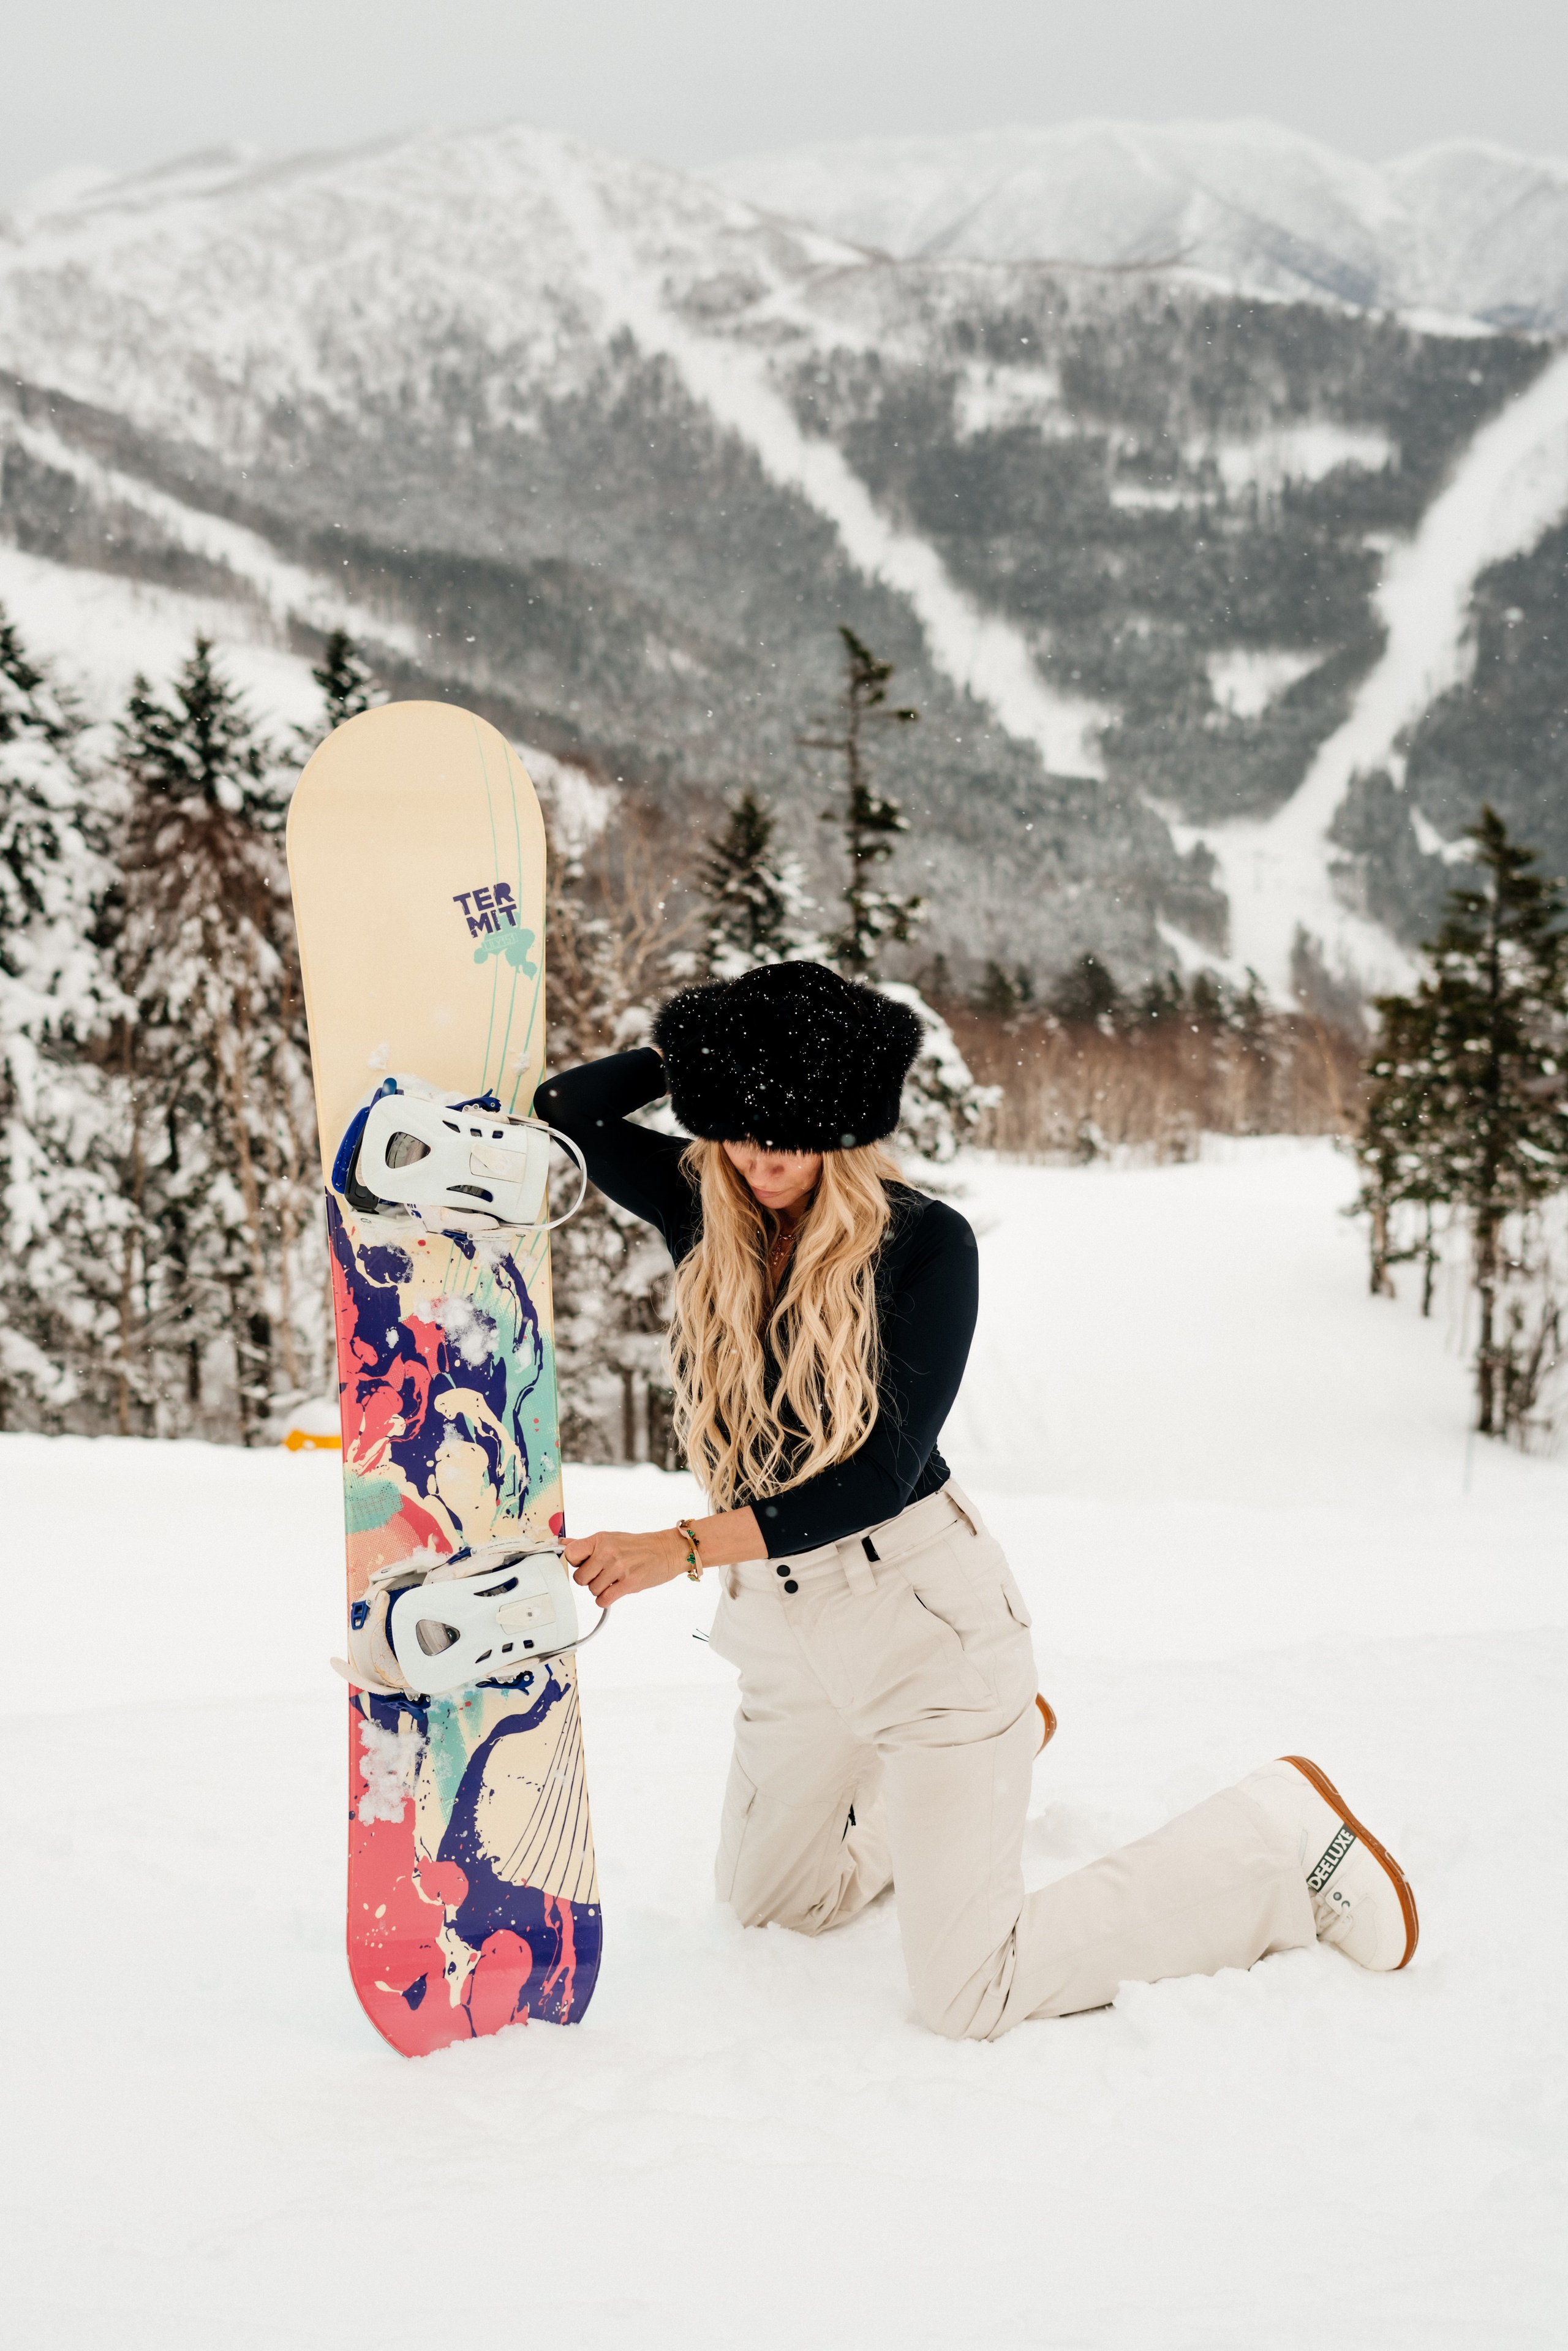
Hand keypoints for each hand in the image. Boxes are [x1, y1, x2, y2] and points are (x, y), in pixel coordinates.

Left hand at [564, 1526, 689, 1608]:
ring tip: (612, 1581)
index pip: (571, 1554)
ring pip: (592, 1590)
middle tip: (602, 1575)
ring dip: (600, 1590)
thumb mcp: (610, 1538)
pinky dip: (605, 1600)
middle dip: (589, 1580)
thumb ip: (586, 1544)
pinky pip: (603, 1599)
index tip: (584, 1564)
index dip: (575, 1563)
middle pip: (580, 1577)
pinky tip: (613, 1592)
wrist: (666, 1551)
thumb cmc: (638, 1546)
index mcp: (601, 1540)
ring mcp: (618, 1568)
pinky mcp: (629, 1583)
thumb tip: (563, 1542)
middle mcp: (608, 1552)